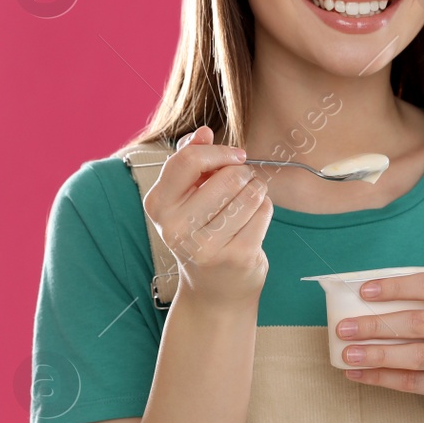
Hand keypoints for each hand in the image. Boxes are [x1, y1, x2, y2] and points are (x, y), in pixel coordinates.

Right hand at [142, 125, 272, 307]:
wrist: (213, 290)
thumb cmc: (201, 233)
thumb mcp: (186, 198)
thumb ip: (191, 162)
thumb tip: (203, 132)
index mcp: (159, 205)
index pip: (189, 160)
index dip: (220, 152)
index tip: (235, 156)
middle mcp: (176, 227)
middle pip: (229, 176)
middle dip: (244, 173)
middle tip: (243, 184)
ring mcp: (206, 245)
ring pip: (250, 193)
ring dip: (256, 190)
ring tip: (247, 203)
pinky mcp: (236, 256)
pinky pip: (263, 212)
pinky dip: (264, 210)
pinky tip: (253, 221)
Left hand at [335, 272, 423, 418]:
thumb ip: (409, 303)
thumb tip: (354, 298)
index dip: (396, 287)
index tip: (363, 291)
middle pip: (419, 323)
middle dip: (376, 325)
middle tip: (344, 328)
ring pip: (416, 356)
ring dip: (376, 355)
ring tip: (348, 354)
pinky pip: (414, 382)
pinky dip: (381, 378)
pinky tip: (358, 374)